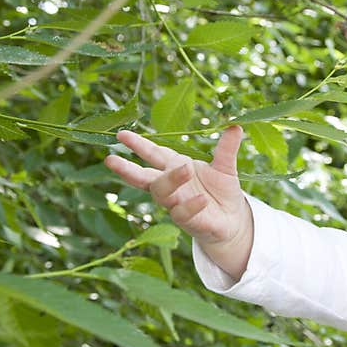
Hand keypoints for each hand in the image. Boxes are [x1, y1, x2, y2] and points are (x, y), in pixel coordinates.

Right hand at [104, 126, 253, 279]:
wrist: (233, 220)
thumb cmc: (222, 191)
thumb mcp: (225, 167)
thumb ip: (226, 148)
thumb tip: (235, 125)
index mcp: (175, 167)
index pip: (152, 154)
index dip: (138, 145)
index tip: (121, 135)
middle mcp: (171, 187)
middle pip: (144, 177)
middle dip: (127, 169)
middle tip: (111, 160)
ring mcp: (177, 204)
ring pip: (162, 194)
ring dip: (171, 181)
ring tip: (186, 168)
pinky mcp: (189, 222)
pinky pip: (183, 214)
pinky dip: (191, 205)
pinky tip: (201, 198)